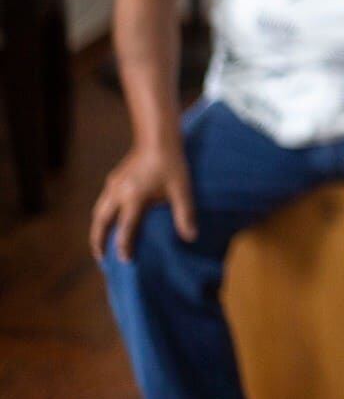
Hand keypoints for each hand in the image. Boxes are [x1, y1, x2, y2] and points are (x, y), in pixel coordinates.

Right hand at [90, 141, 196, 262]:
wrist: (158, 137)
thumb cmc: (172, 163)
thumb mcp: (182, 189)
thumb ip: (185, 214)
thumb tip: (191, 238)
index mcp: (133, 197)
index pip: (125, 228)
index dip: (124, 247)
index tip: (124, 262)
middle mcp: (118, 192)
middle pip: (101, 223)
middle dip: (99, 242)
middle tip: (102, 259)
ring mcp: (113, 184)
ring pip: (98, 212)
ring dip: (98, 229)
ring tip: (100, 244)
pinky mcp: (114, 178)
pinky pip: (103, 202)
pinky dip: (102, 216)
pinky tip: (109, 220)